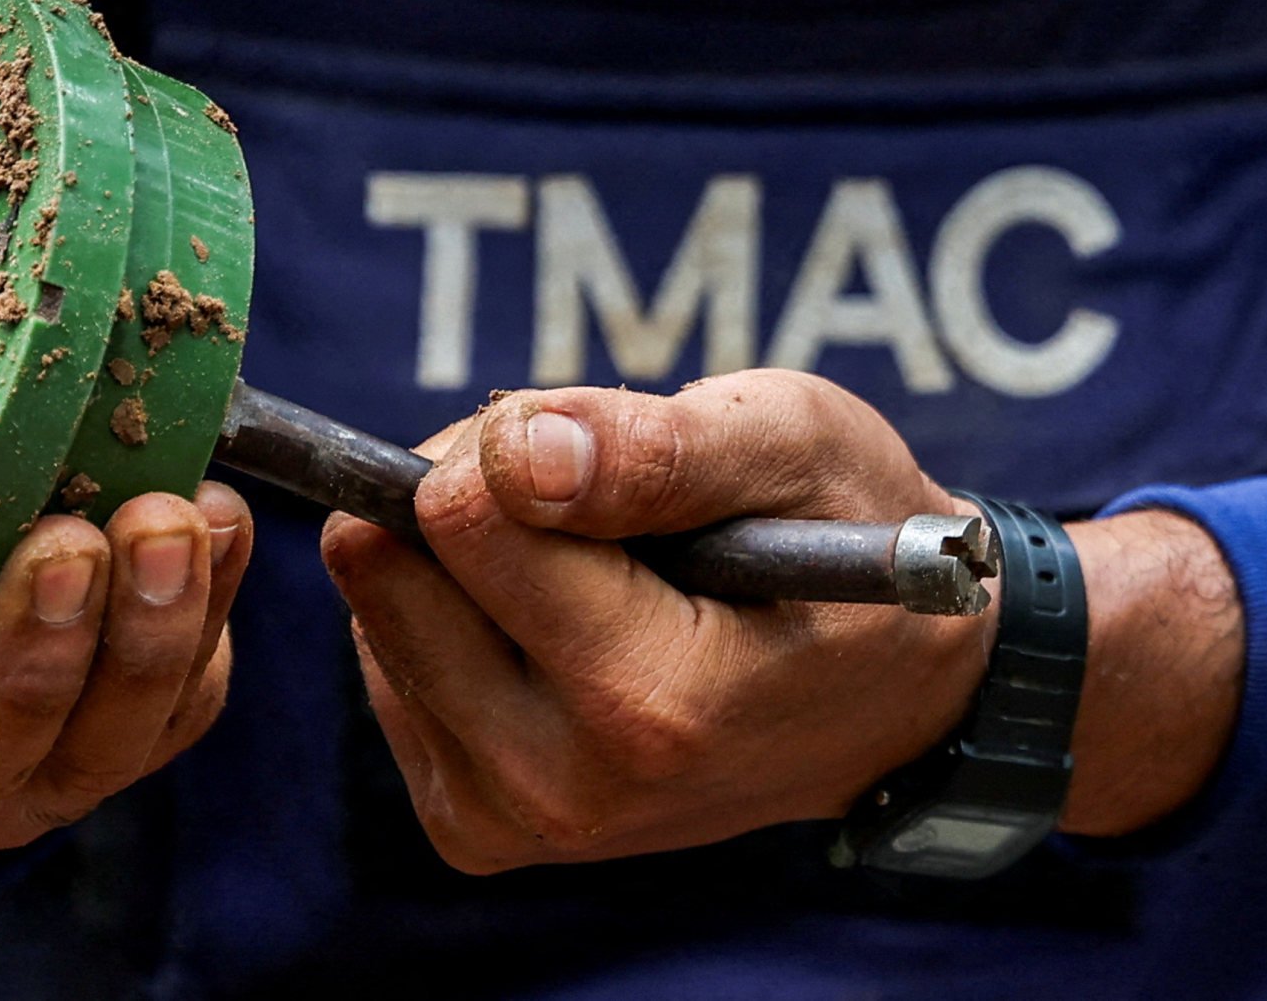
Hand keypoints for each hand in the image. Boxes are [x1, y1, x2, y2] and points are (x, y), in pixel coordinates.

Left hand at [321, 370, 1243, 871]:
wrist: (890, 692)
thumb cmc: (850, 537)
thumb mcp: (797, 446)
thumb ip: (661, 449)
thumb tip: (516, 455)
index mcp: (649, 705)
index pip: (463, 522)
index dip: (515, 440)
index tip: (595, 440)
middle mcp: (563, 789)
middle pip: (390, 572)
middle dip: (471, 490)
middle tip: (586, 489)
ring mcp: (511, 822)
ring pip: (376, 617)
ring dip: (461, 553)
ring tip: (595, 557)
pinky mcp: (474, 826)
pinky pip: (389, 670)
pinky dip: (455, 615)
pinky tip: (559, 613)